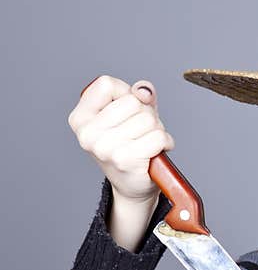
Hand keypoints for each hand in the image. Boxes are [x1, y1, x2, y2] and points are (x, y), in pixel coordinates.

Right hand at [68, 75, 174, 203]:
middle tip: (141, 132)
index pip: (106, 84)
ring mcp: (104, 147)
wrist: (132, 185)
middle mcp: (88, 133)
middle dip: (146, 114)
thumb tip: (144, 90)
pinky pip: (158, 137)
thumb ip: (137, 95)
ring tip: (147, 142)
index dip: (126, 92)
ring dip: (157, 130)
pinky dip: (165, 142)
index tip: (128, 110)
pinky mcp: (124, 160)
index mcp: (80, 118)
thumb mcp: (129, 116)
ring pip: (148, 119)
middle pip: (133, 102)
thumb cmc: (131, 147)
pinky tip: (156, 151)